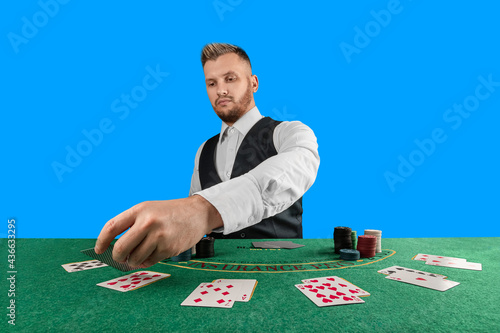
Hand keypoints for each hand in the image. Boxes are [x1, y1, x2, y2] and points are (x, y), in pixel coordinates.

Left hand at [94, 195, 222, 267]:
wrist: (197, 213)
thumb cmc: (169, 213)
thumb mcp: (149, 210)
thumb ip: (132, 225)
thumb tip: (115, 250)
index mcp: (139, 210)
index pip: (112, 227)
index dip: (102, 241)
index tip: (99, 250)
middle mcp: (148, 222)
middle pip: (120, 248)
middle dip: (117, 257)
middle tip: (120, 258)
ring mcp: (159, 236)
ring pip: (135, 258)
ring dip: (134, 260)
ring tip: (142, 253)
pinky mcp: (168, 248)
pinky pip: (150, 262)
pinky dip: (148, 261)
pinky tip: (154, 253)